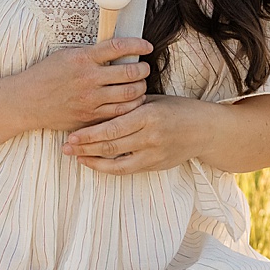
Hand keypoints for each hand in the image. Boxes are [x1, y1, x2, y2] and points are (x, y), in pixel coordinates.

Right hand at [18, 38, 152, 132]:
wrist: (27, 101)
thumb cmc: (46, 75)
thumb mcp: (66, 55)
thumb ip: (91, 53)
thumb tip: (118, 49)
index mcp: (83, 59)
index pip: (118, 47)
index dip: (137, 45)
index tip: (147, 46)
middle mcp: (88, 79)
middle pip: (129, 73)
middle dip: (143, 70)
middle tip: (144, 68)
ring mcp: (90, 100)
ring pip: (129, 95)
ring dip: (141, 89)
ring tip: (140, 85)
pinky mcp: (89, 117)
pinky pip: (119, 113)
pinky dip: (130, 107)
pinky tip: (131, 102)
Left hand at [62, 94, 218, 173]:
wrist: (204, 129)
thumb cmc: (177, 109)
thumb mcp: (153, 100)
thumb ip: (129, 104)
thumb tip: (100, 103)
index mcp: (148, 115)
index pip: (112, 127)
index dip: (90, 134)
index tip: (72, 134)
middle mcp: (150, 137)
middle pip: (110, 146)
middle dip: (85, 148)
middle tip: (65, 147)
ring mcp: (153, 154)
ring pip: (116, 161)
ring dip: (92, 160)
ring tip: (75, 156)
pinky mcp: (155, 165)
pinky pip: (126, 169)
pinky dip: (107, 168)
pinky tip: (94, 163)